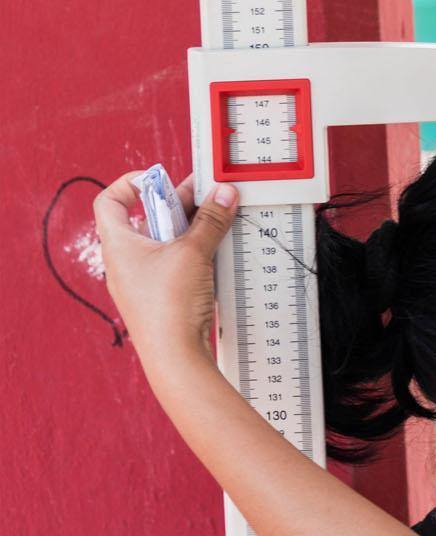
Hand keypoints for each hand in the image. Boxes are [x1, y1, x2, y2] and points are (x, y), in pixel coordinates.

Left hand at [93, 172, 238, 364]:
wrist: (174, 356)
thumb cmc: (168, 306)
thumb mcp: (193, 252)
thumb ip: (210, 220)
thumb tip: (223, 194)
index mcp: (118, 243)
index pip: (111, 200)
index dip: (132, 183)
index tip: (160, 179)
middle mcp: (124, 260)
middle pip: (146, 219)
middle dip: (176, 206)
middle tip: (206, 197)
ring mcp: (141, 280)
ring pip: (163, 243)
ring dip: (188, 231)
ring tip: (215, 225)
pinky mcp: (160, 297)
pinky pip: (173, 264)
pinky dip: (192, 254)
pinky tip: (213, 255)